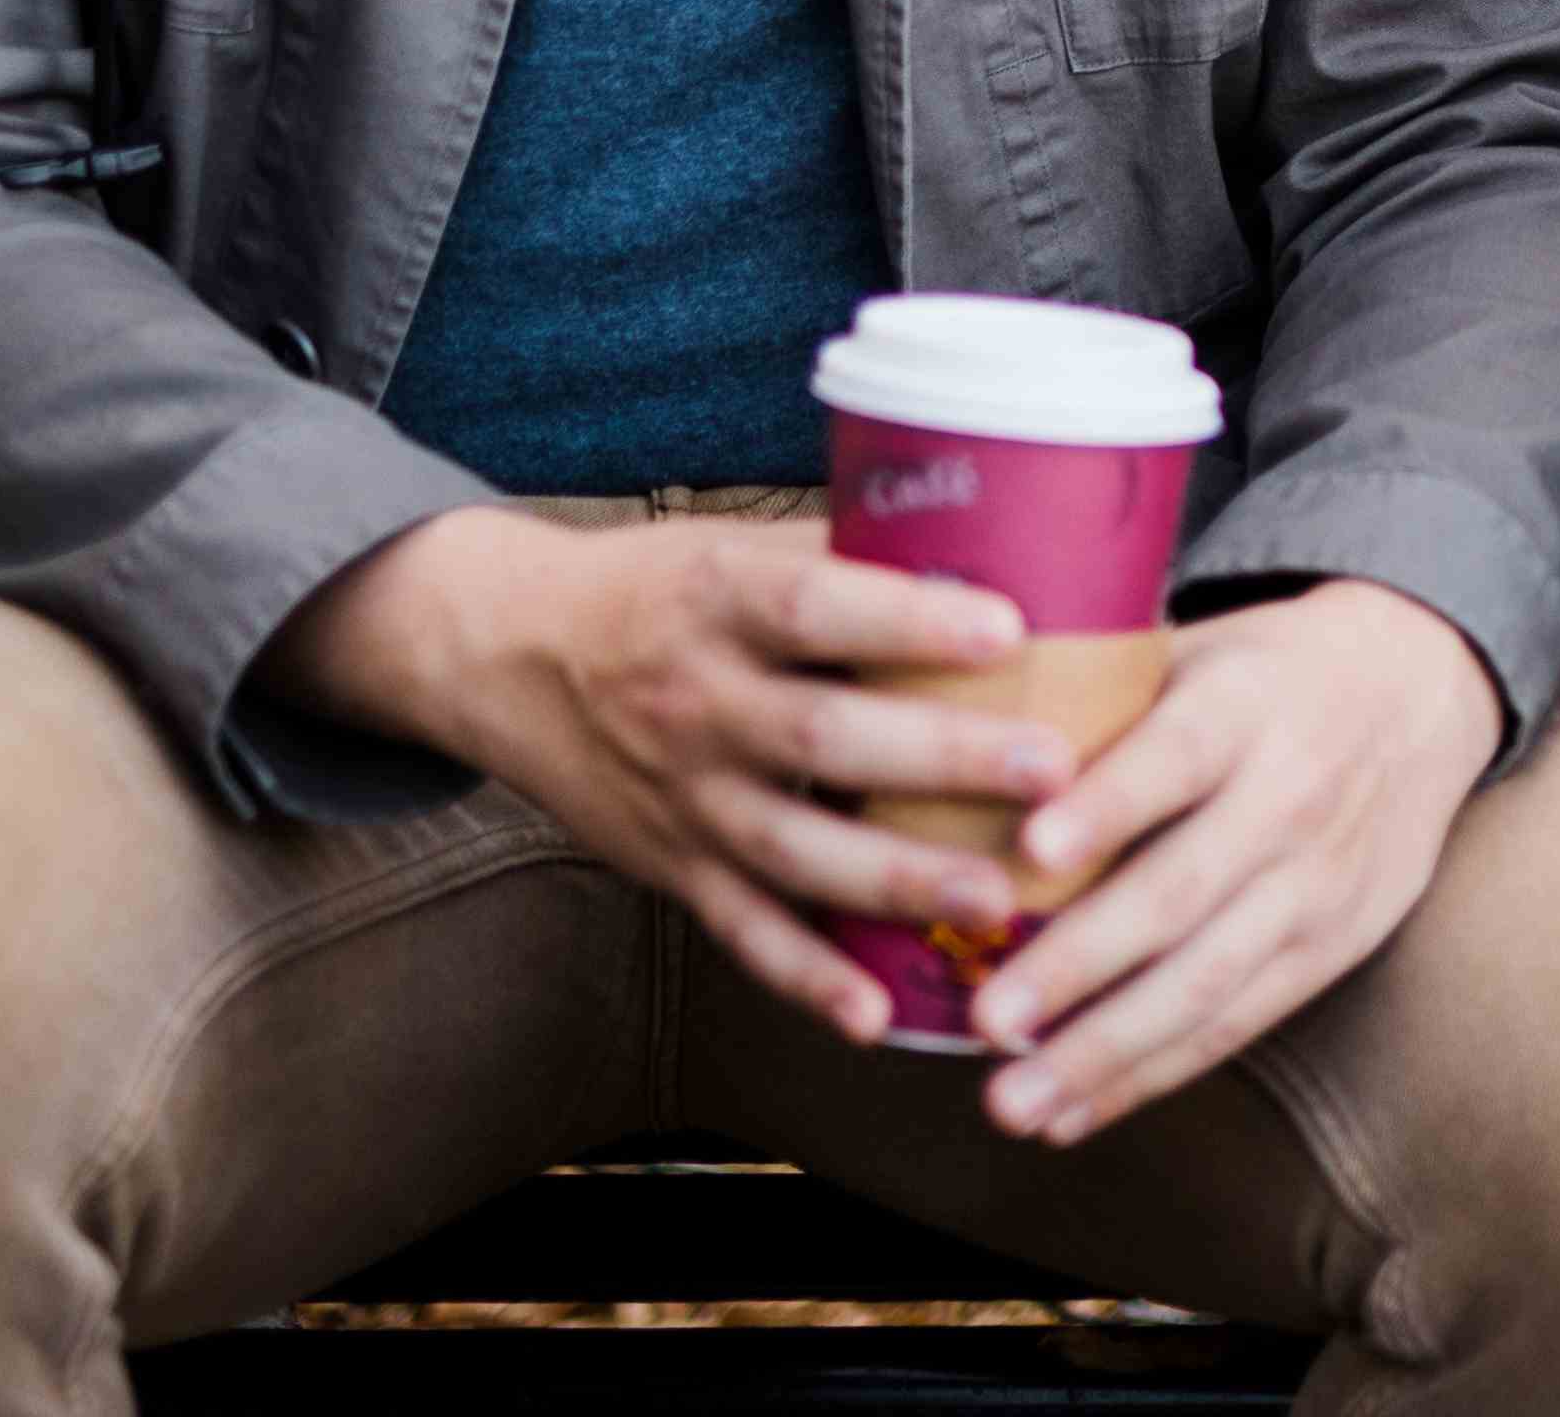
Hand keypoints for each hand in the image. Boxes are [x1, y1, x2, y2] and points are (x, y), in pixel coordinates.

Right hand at [266, 507, 1082, 1047]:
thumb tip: (1007, 545)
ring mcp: (682, 795)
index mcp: (718, 599)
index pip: (818, 606)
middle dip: (942, 758)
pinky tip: (876, 1015)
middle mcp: (696, 700)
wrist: (506, 655)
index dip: (909, 620)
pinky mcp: (672, 867)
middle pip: (823, 737)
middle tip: (1053, 770)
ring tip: (1000, 899)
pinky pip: (742, 931)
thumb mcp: (734, 546)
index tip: (1009, 630)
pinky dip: (806, 978)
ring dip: (899, 880)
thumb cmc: (659, 589)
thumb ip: (847, 556)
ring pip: (794, 848)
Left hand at [970, 578, 1504, 1142]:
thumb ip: (1094, 688)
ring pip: (1209, 981)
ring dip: (1105, 1051)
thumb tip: (934, 724)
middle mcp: (1293, 794)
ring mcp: (1321, 882)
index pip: (1176, 755)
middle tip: (987, 1020)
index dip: (1108, 803)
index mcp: (1248, 703)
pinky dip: (1151, 1075)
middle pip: (1183, 891)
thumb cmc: (1265, 669)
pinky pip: (1237, 1025)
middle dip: (1080, 964)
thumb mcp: (1198, 644)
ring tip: (1010, 1102)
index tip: (1031, 845)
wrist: (1423, 688)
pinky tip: (1072, 1113)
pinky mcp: (1334, 946)